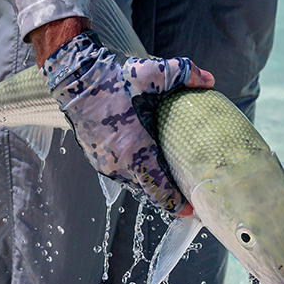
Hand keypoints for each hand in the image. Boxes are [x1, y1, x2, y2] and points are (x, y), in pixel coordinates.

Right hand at [40, 30, 212, 213]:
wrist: (73, 76)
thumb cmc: (112, 77)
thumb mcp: (152, 72)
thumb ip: (185, 74)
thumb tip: (210, 80)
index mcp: (134, 149)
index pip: (158, 189)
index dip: (176, 203)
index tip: (191, 210)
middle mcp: (117, 163)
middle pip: (147, 190)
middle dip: (166, 193)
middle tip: (185, 193)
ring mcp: (104, 163)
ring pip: (133, 183)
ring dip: (149, 182)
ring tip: (167, 177)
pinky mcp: (95, 159)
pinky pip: (120, 174)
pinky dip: (134, 172)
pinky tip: (144, 162)